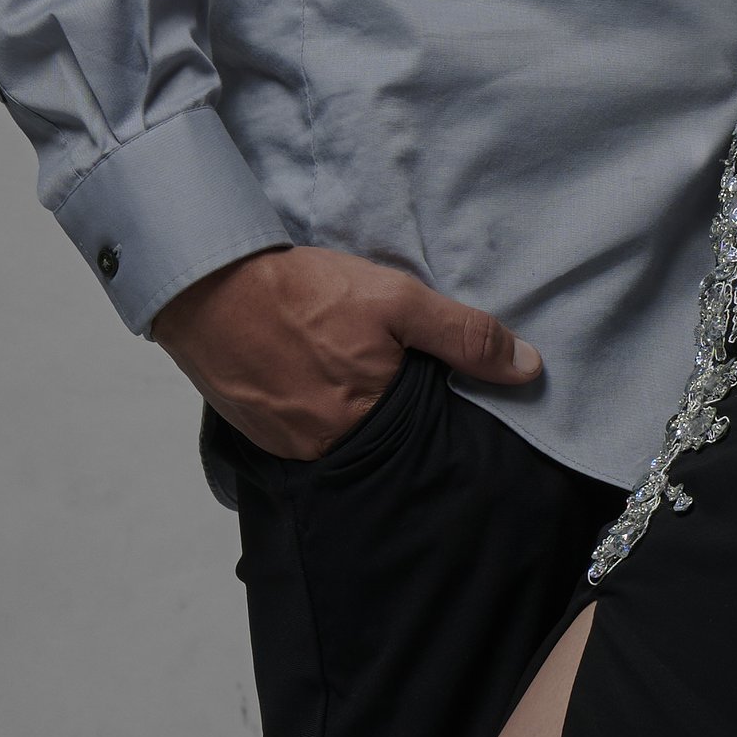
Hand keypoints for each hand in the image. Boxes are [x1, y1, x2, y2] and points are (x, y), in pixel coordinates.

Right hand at [152, 244, 539, 459]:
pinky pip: (299, 431)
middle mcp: (327, 450)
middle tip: (379, 367)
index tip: (435, 383)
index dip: (433, 406)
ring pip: (337, 435)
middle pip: (378, 438)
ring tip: (343, 366)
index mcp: (368, 425)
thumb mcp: (397, 300)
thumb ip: (463, 336)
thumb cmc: (306, 291)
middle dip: (388, 409)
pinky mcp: (255, 433)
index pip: (422, 433)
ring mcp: (286, 446)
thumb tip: (530, 370)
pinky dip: (309, 406)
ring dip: (346, 408)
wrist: (206, 286)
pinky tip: (308, 372)